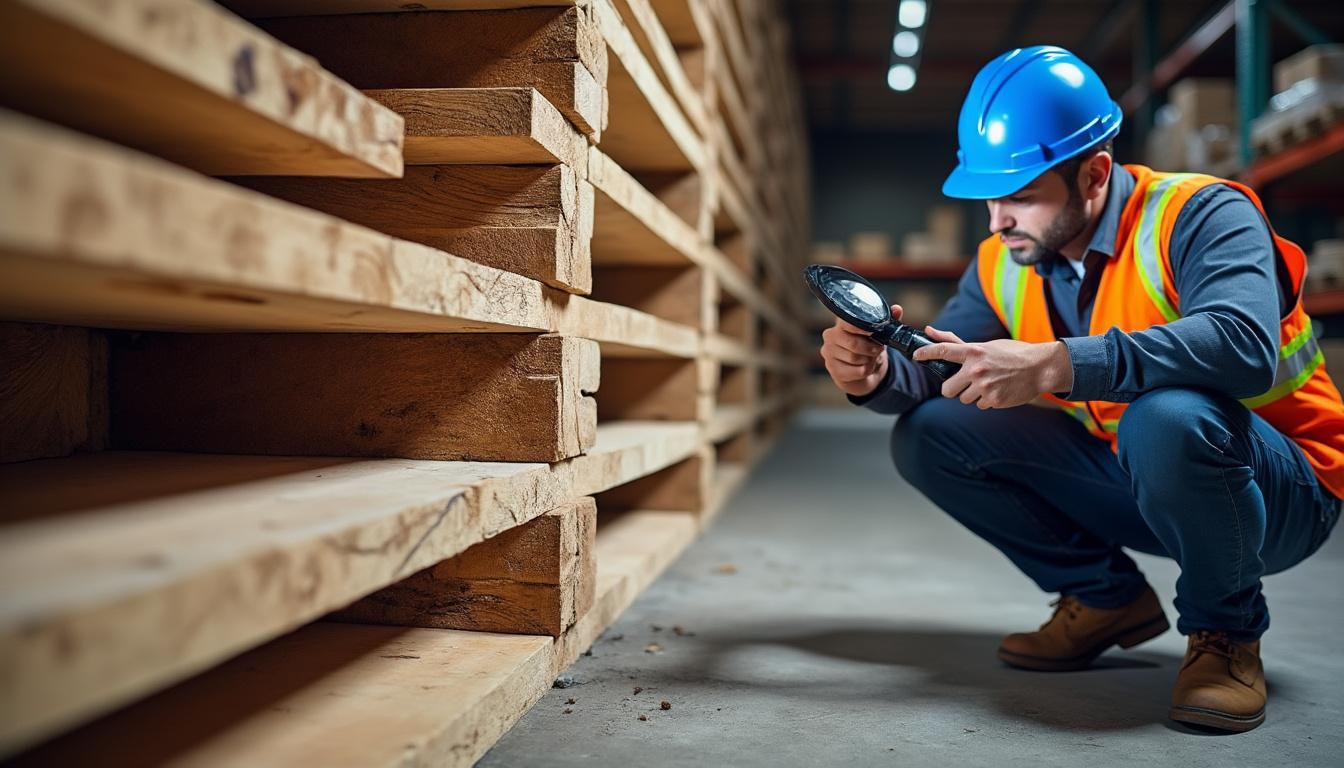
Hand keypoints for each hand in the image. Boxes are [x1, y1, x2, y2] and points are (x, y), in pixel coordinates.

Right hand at [820, 304, 900, 396]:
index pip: (848, 322)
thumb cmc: (868, 348)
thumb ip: (887, 320)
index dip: (863, 328)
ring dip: (869, 360)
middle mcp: (831, 336)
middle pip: (853, 344)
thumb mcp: (878, 334)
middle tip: (878, 349)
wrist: (861, 372)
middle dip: (870, 349)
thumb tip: (897, 309)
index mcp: (841, 323)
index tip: (873, 333)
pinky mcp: (833, 370)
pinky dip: (866, 371)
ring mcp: (829, 354)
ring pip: (855, 358)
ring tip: (871, 358)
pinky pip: (856, 371)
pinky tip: (865, 368)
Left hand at [912, 327, 1073, 408]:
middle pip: (947, 389)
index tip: (916, 356)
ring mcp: (984, 386)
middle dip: (953, 388)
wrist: (1040, 368)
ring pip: (965, 399)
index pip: (943, 351)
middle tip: (964, 383)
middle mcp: (976, 369)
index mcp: (974, 352)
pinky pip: (981, 405)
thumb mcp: (986, 345)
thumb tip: (930, 331)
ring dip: (973, 394)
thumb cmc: (1012, 354)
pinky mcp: (994, 400)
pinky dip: (987, 400)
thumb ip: (957, 343)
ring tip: (990, 383)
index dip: (926, 353)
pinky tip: (999, 390)